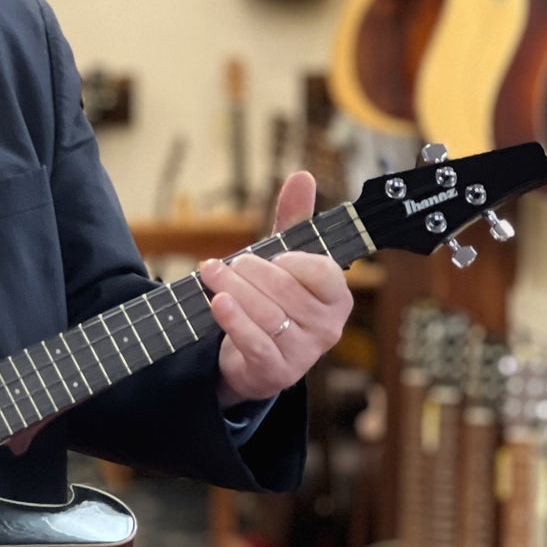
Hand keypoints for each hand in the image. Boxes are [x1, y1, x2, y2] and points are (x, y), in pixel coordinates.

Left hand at [199, 170, 352, 406]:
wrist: (252, 358)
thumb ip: (295, 220)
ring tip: (210, 274)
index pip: (323, 273)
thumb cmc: (274, 301)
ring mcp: (304, 353)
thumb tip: (302, 175)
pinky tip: (217, 303)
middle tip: (224, 264)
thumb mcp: (284, 259)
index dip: (294, 261)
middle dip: (249, 272)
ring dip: (233, 290)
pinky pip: (255, 342)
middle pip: (286, 291)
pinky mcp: (276, 371)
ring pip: (267, 314)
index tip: (272, 254)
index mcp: (337, 298)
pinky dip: (234, 321)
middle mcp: (328, 327)